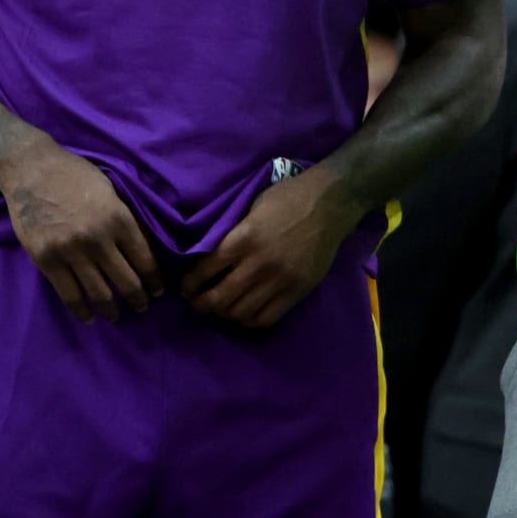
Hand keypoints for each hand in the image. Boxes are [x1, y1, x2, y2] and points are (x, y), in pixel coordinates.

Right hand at [0, 135, 161, 322]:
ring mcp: (71, 251)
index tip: (159, 290)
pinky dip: (81, 310)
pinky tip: (89, 317)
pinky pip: (68, 294)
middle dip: (139, 298)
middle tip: (143, 307)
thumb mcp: (111, 191)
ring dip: (112, 309)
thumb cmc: (75, 176)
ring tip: (118, 316)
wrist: (31, 170)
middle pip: (127, 281)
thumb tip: (146, 248)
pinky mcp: (46, 260)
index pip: (145, 259)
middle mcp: (98, 238)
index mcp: (119, 218)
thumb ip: (126, 219)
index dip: (155, 279)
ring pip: (99, 293)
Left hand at [181, 169, 353, 327]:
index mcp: (244, 238)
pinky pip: (266, 318)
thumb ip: (232, 233)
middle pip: (218, 298)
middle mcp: (258, 264)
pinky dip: (249, 320)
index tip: (185, 287)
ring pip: (239, 313)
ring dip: (224, 313)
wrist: (331, 204)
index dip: (189, 284)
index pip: (204, 271)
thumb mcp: (252, 207)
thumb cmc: (288, 198)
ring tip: (220, 307)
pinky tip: (244, 312)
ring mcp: (280, 280)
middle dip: (201, 304)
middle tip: (197, 301)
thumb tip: (207, 256)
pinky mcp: (297, 291)